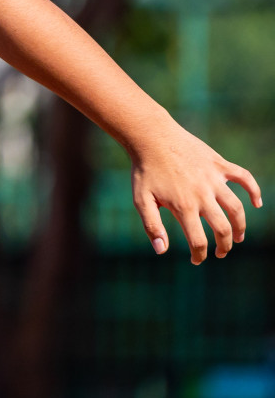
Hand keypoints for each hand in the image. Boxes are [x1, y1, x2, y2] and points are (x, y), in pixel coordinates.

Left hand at [131, 124, 260, 263]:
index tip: (197, 260)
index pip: (198, 240)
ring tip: (238, 237)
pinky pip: (244, 177)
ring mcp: (214, 178)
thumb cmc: (144, 170)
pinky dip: (254, 190)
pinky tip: (257, 203)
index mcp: (184, 206)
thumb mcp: (141, 200)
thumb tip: (161, 251)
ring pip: (236, 207)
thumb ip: (152, 226)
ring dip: (240, 225)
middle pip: (223, 228)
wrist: (151, 137)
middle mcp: (203, 194)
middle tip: (221, 253)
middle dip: (224, 246)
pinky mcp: (220, 164)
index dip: (199, 255)